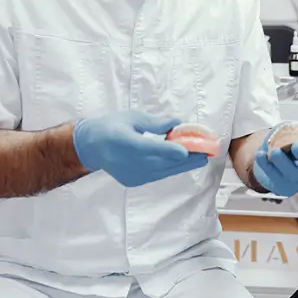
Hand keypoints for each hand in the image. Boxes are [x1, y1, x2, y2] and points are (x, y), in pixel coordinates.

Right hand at [72, 110, 208, 186]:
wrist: (90, 147)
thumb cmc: (110, 126)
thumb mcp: (131, 117)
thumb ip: (155, 122)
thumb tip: (176, 122)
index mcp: (125, 143)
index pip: (151, 149)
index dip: (170, 151)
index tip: (186, 151)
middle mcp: (129, 162)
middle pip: (162, 163)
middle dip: (186, 158)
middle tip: (207, 153)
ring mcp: (131, 174)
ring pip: (162, 171)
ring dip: (182, 165)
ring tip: (200, 158)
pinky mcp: (133, 181)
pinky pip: (156, 175)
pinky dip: (170, 168)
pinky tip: (182, 162)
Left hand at [253, 129, 297, 196]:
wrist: (273, 161)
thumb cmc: (288, 145)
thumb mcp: (294, 133)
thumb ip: (295, 130)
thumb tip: (289, 129)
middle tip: (296, 146)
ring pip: (293, 174)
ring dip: (283, 162)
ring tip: (274, 152)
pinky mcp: (282, 186)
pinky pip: (274, 177)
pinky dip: (265, 165)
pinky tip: (260, 154)